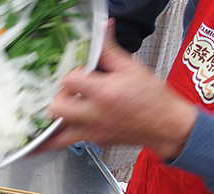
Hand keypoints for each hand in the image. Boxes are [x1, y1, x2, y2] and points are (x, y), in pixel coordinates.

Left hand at [44, 20, 196, 159]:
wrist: (166, 126)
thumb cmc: (153, 99)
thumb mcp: (131, 68)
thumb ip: (109, 50)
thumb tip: (102, 29)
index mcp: (104, 93)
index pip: (69, 81)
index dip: (71, 75)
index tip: (79, 74)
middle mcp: (95, 115)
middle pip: (56, 108)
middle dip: (58, 97)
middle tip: (69, 93)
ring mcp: (92, 131)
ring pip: (56, 134)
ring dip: (49, 123)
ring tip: (47, 117)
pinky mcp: (93, 141)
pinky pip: (66, 143)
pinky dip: (55, 139)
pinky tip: (48, 137)